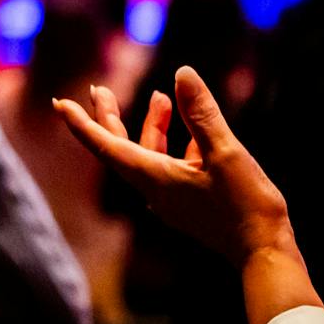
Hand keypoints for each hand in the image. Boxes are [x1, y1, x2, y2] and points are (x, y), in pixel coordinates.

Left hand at [55, 68, 292, 267]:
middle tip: (99, 91)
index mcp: (155, 177)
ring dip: (152, 126)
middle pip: (121, 149)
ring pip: (148, 156)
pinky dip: (176, 145)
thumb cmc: (245, 204)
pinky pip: (170, 168)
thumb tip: (183, 75)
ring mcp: (172, 198)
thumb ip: (202, 114)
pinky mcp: (189, 203)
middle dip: (110, 118)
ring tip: (161, 98)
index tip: (60, 104)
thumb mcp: (225, 153)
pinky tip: (194, 132)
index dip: (82, 123)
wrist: (263, 249)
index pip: (107, 146)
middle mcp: (155, 189)